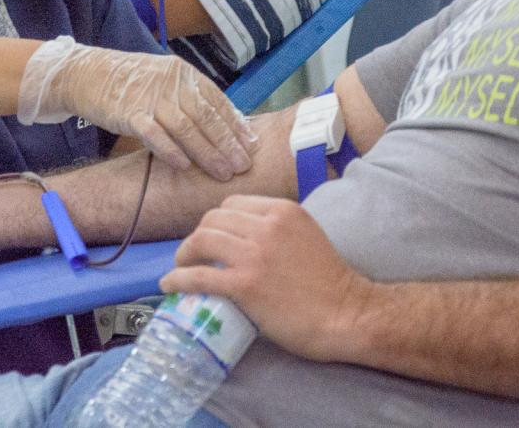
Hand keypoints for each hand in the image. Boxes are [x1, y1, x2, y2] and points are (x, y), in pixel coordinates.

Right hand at [17, 36, 256, 180]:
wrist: (89, 73)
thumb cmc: (131, 82)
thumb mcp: (166, 81)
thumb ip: (192, 99)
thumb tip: (225, 124)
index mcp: (184, 74)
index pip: (217, 101)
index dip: (236, 125)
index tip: (252, 146)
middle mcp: (171, 83)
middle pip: (206, 116)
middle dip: (228, 143)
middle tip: (244, 166)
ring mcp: (150, 97)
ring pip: (186, 127)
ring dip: (207, 152)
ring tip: (223, 172)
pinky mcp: (129, 112)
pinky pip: (154, 134)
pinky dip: (171, 150)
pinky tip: (185, 166)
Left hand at [162, 195, 366, 361]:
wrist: (347, 314)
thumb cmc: (330, 282)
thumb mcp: (306, 235)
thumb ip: (277, 228)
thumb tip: (245, 236)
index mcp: (281, 210)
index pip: (232, 204)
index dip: (215, 221)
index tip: (211, 237)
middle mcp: (265, 225)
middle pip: (212, 219)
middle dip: (197, 236)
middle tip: (194, 255)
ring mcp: (254, 254)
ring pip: (201, 241)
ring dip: (184, 255)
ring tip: (181, 268)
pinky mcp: (244, 285)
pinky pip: (198, 276)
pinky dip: (178, 279)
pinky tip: (170, 285)